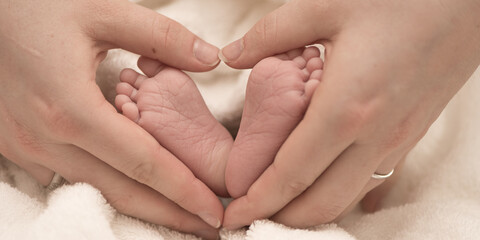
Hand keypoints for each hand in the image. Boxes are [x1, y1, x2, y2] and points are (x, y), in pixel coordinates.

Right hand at [0, 0, 221, 237]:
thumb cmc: (37, 6)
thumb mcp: (103, 11)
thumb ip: (162, 37)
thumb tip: (210, 58)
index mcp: (71, 108)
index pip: (143, 163)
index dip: (184, 190)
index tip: (215, 211)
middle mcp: (45, 138)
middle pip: (121, 190)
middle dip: (170, 213)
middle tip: (208, 228)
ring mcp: (26, 147)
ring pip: (94, 188)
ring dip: (140, 203)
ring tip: (179, 213)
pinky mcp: (16, 145)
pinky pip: (67, 176)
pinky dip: (103, 185)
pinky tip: (130, 186)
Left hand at [220, 0, 479, 228]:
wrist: (469, 2)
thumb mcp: (327, 6)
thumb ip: (271, 35)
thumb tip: (232, 54)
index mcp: (346, 108)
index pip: (291, 175)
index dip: (258, 200)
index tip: (233, 213)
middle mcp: (375, 136)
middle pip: (321, 203)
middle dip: (281, 218)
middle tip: (249, 215)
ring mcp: (398, 141)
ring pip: (348, 198)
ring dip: (310, 210)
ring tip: (279, 204)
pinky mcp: (411, 135)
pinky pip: (371, 180)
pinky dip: (340, 193)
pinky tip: (322, 183)